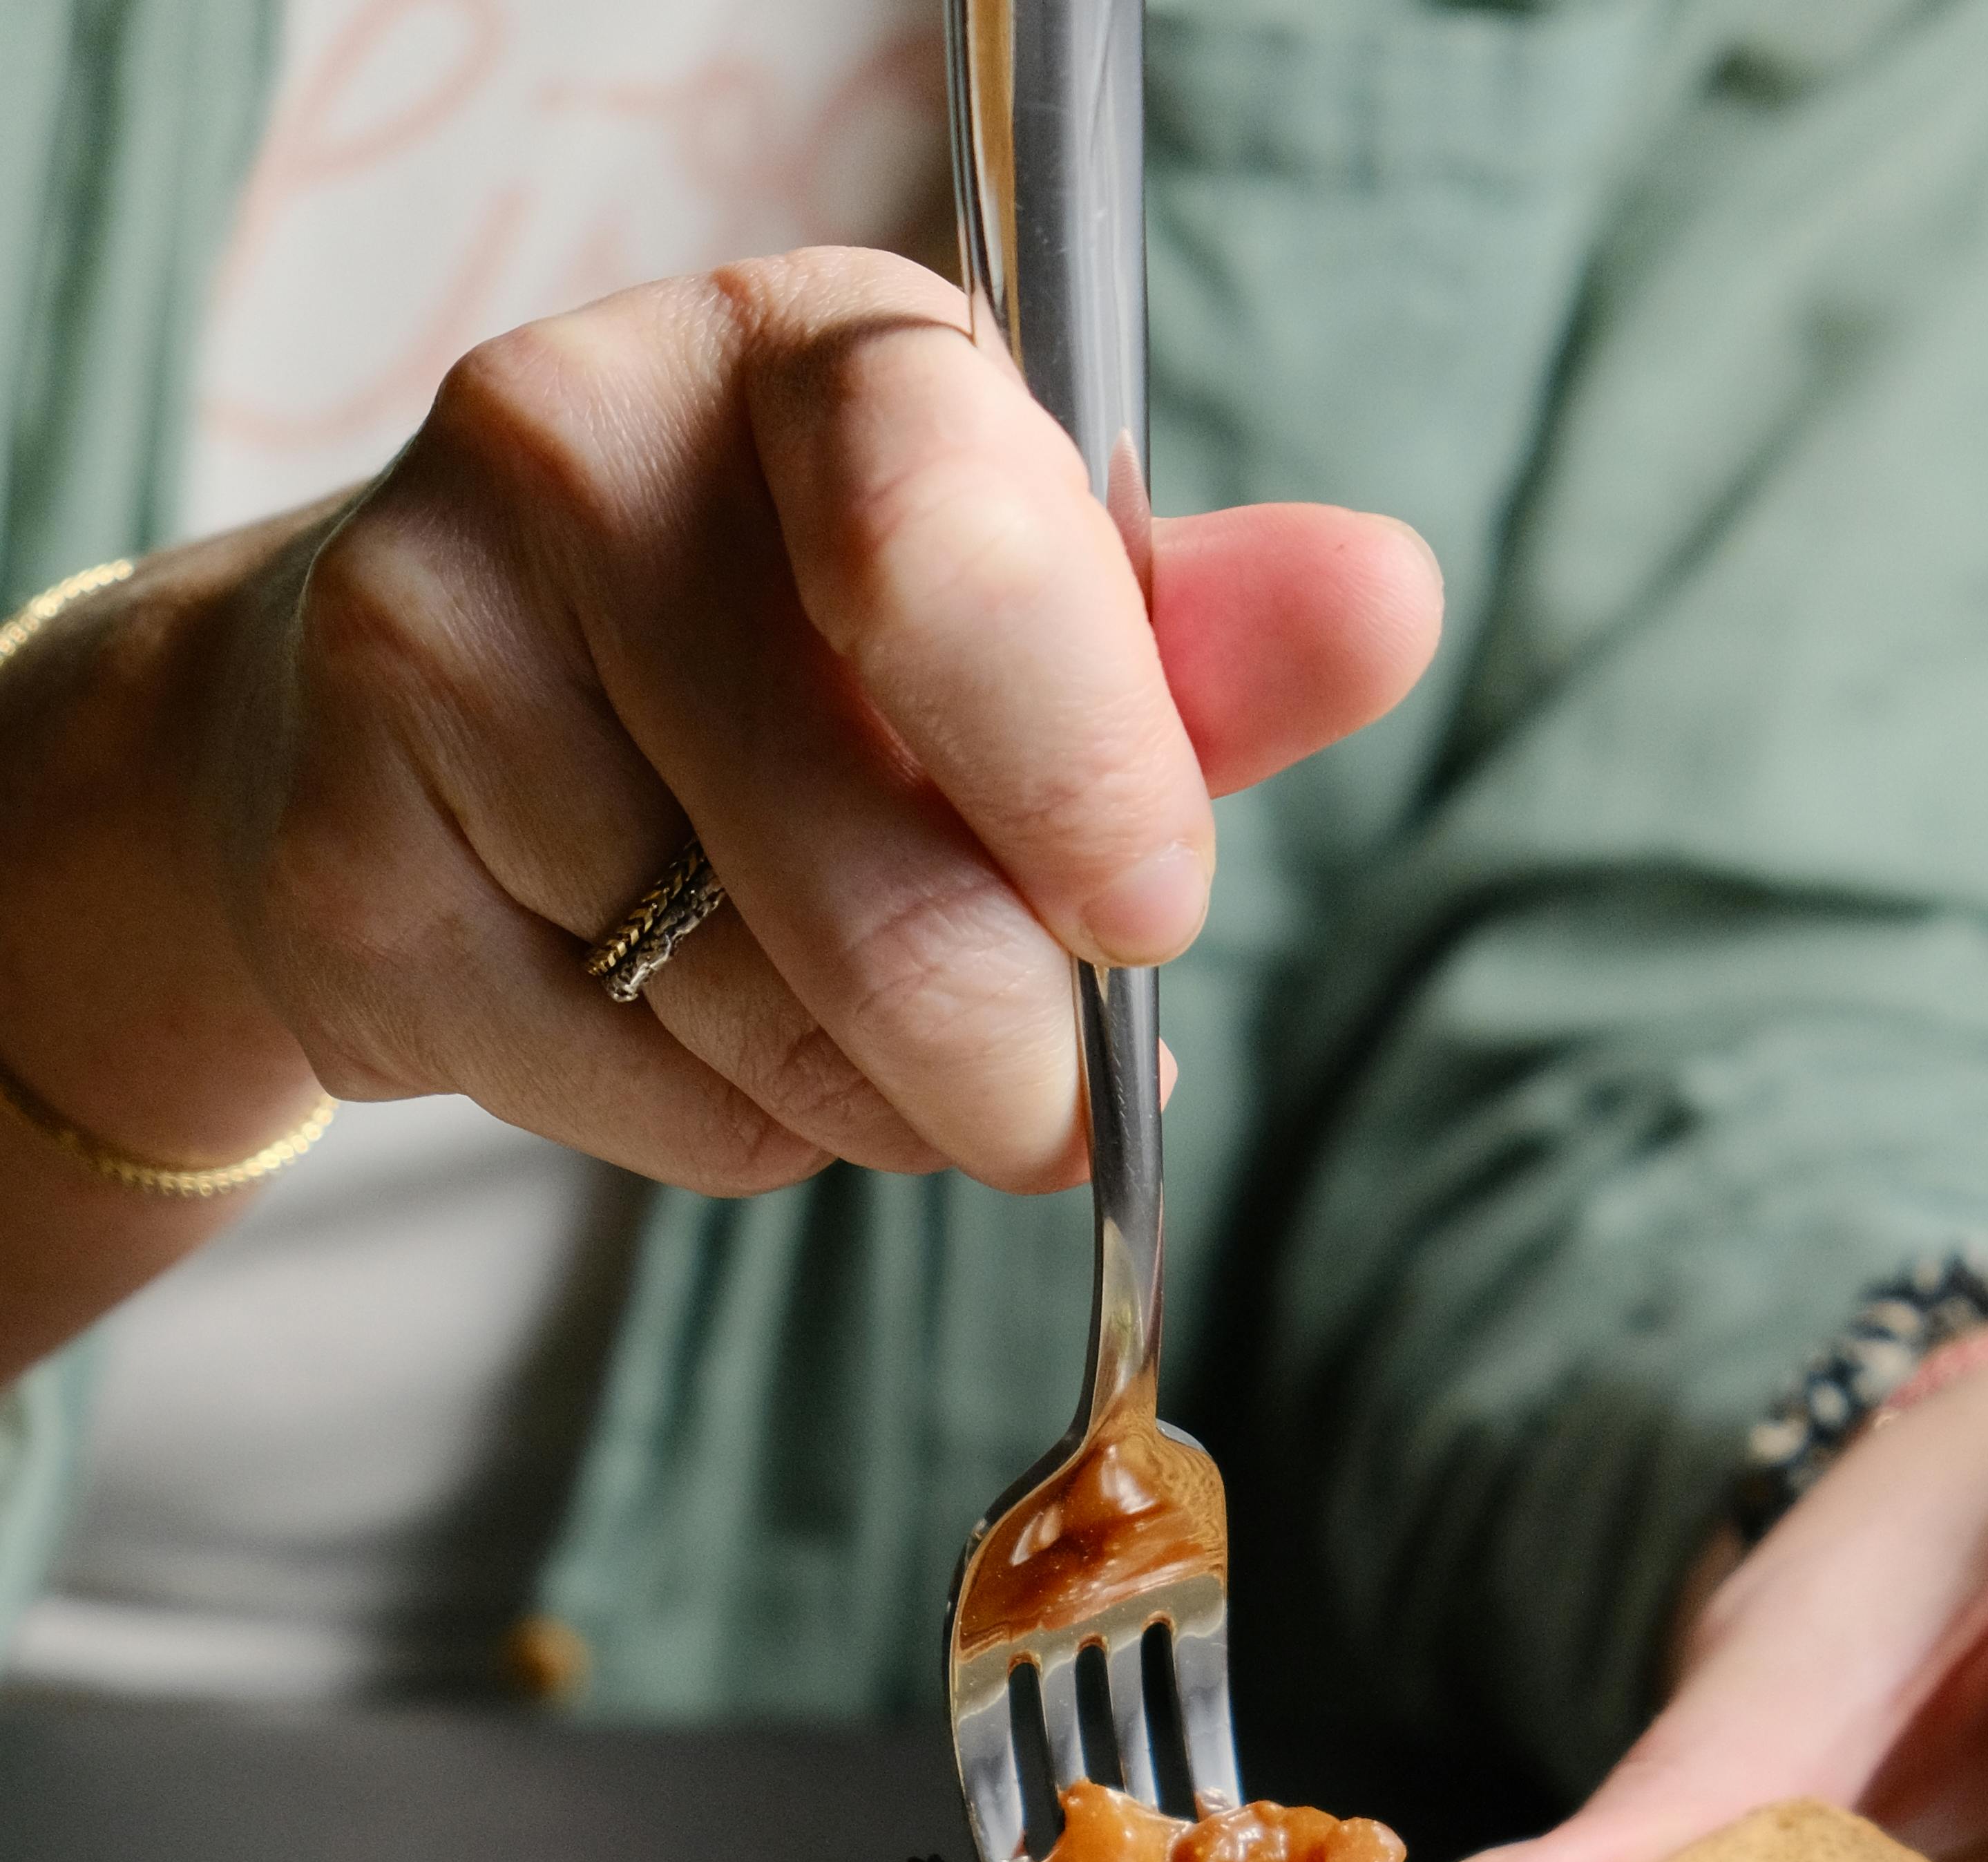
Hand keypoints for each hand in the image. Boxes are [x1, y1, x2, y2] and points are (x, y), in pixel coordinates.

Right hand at [0, 250, 1439, 1372]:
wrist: (403, 720)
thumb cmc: (772, 665)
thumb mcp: (1009, 631)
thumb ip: (1189, 655)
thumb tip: (1386, 608)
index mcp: (812, 357)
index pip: (957, 549)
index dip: (1085, 780)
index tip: (1150, 916)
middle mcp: (586, 439)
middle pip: (879, 888)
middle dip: (1010, 1056)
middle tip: (1044, 1095)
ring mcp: (432, 642)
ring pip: (768, 1028)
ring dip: (866, 1095)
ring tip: (825, 1001)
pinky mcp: (346, 862)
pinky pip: (645, 1103)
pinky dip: (723, 1122)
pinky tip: (673, 1012)